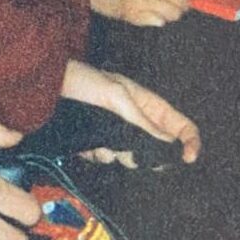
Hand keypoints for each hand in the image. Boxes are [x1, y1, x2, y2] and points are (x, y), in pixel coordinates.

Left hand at [62, 59, 200, 163]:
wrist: (49, 84)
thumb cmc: (84, 80)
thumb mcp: (118, 96)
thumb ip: (143, 121)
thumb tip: (169, 143)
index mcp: (149, 106)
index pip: (182, 127)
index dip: (190, 142)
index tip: (187, 158)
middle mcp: (137, 122)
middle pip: (158, 150)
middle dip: (145, 154)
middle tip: (128, 149)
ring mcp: (118, 134)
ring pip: (131, 158)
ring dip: (116, 153)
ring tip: (100, 141)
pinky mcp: (98, 143)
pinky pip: (107, 159)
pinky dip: (97, 154)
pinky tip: (88, 144)